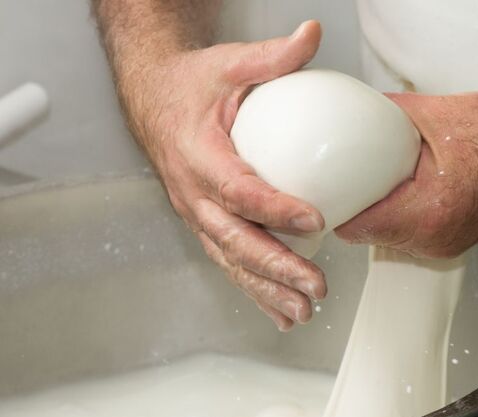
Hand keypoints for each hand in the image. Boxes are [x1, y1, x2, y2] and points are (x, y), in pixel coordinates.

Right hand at [119, 22, 325, 330]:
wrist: (154, 99)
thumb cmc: (191, 85)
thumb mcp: (229, 64)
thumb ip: (273, 57)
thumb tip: (312, 35)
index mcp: (199, 153)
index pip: (238, 188)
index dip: (274, 208)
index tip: (314, 220)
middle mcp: (193, 192)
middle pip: (234, 239)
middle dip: (276, 267)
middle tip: (315, 286)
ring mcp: (196, 212)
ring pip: (229, 260)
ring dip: (266, 290)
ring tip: (302, 312)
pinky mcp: (204, 222)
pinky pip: (227, 261)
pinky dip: (253, 289)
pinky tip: (279, 311)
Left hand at [335, 93, 477, 257]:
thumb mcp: (438, 113)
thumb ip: (389, 113)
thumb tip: (358, 109)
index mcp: (428, 211)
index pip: (358, 227)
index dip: (335, 210)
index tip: (325, 192)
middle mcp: (437, 239)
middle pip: (371, 235)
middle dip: (357, 209)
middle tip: (346, 180)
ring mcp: (448, 245)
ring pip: (392, 238)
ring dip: (380, 214)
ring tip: (376, 182)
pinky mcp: (457, 242)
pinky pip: (414, 236)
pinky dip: (404, 216)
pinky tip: (407, 189)